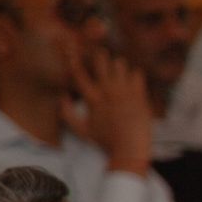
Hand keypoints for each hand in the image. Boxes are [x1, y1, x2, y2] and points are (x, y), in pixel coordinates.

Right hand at [63, 48, 152, 175]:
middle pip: (101, 66)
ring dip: (118, 64)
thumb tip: (60, 97)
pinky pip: (137, 76)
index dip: (74, 62)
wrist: (130, 149)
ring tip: (118, 64)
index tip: (72, 53)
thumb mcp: (81, 130)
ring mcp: (125, 93)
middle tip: (101, 51)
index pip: (79, 75)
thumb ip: (67, 114)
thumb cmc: (105, 141)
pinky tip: (134, 75)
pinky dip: (135, 73)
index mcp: (92, 100)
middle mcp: (107, 93)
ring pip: (120, 67)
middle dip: (100, 56)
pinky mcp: (140, 96)